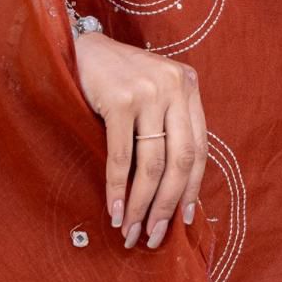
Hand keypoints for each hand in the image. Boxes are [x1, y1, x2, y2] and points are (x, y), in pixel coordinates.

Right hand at [73, 30, 207, 250]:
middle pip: (180, 160)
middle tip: (155, 234)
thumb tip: (173, 189)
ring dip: (141, 204)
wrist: (82, 47)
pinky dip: (118, 188)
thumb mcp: (155, 90)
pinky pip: (122, 156)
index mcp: (187, 85)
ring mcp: (148, 92)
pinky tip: (114, 209)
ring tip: (130, 229)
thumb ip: (169, 123)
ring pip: (152, 163)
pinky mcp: (120, 100)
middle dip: (167, 204)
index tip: (183, 219)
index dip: (192, 188)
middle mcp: (174, 87)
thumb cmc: (119, 76)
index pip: (199, 147)